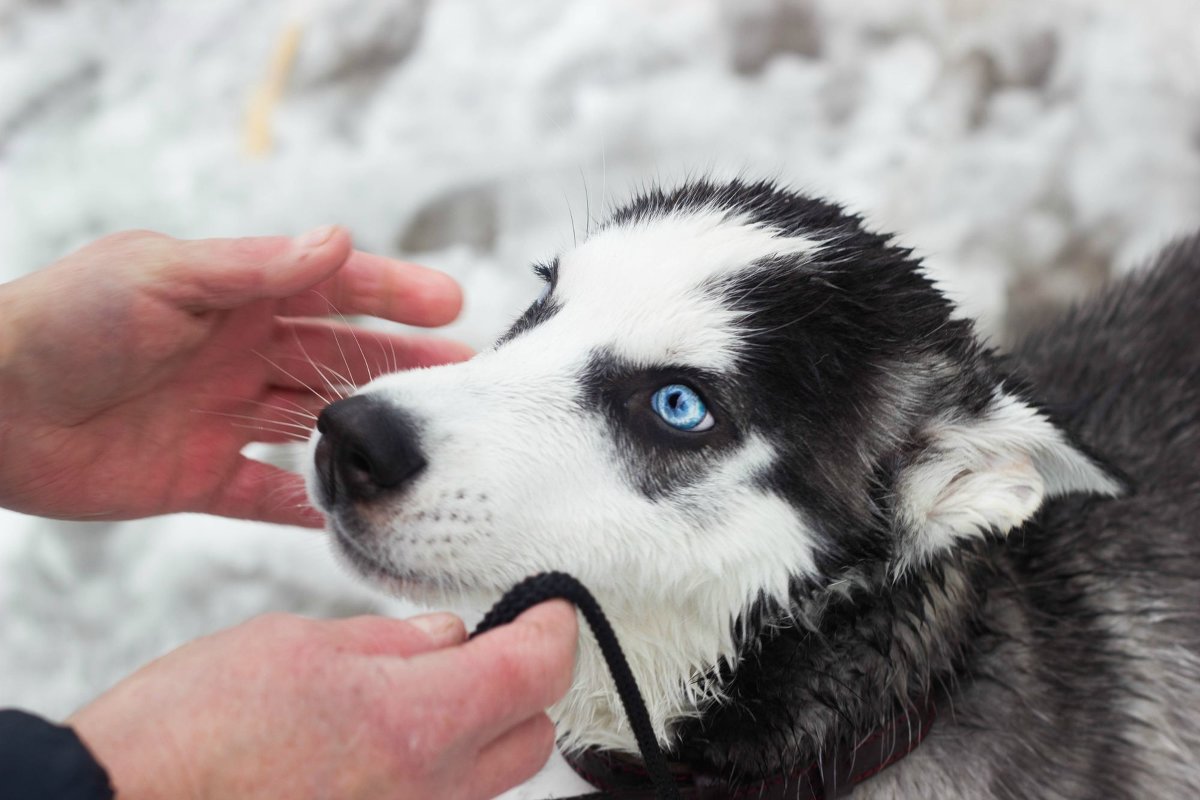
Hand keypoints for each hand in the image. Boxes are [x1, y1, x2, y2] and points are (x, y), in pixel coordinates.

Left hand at [0, 227, 470, 525]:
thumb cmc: (61, 321)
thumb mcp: (159, 275)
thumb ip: (252, 267)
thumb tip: (337, 240)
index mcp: (231, 296)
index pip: (329, 287)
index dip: (391, 291)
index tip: (451, 301)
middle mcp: (237, 353)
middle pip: (338, 359)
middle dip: (401, 365)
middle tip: (463, 376)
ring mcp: (222, 416)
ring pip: (316, 425)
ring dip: (369, 433)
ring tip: (428, 445)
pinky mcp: (198, 475)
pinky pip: (268, 495)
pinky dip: (309, 507)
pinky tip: (354, 514)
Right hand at [70, 601, 577, 799]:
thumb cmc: (189, 729)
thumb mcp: (295, 645)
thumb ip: (390, 642)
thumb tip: (446, 636)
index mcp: (412, 722)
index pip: (536, 672)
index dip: (554, 628)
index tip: (547, 607)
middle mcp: (424, 792)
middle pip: (529, 737)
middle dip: (518, 685)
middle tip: (477, 649)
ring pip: (486, 780)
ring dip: (474, 732)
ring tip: (409, 698)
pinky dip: (428, 771)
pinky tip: (374, 748)